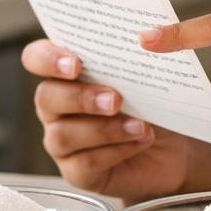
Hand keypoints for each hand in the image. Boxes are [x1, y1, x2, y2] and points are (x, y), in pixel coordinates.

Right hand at [20, 39, 188, 199]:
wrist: (174, 152)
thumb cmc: (155, 106)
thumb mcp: (149, 78)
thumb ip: (136, 60)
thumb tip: (147, 39)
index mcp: (66, 74)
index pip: (37, 58)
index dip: (47, 59)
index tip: (76, 64)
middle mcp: (57, 107)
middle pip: (46, 97)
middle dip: (81, 98)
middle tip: (115, 100)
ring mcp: (62, 141)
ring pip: (63, 134)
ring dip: (104, 129)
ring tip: (140, 126)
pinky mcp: (76, 172)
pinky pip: (84, 163)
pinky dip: (116, 151)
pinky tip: (140, 142)